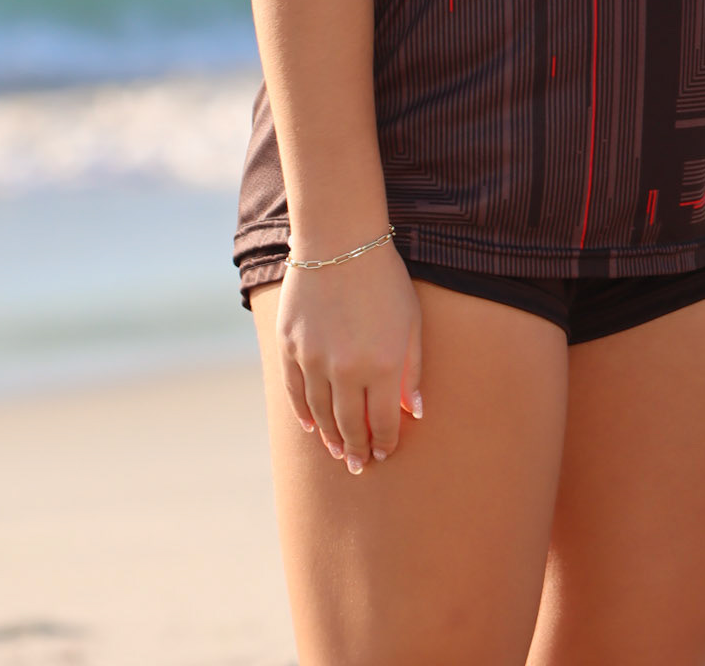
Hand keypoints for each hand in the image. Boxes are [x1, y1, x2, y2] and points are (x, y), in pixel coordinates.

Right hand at [276, 240, 423, 473]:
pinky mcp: (289, 345)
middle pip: (349, 425)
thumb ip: (412, 370)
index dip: (384, 442)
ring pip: (320, 413)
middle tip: (359, 464)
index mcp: (381, 366)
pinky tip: (310, 425)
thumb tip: (414, 411)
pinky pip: (294, 391)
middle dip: (356, 449)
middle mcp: (345, 369)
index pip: (382, 422)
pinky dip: (302, 412)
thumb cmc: (383, 279)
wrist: (339, 241)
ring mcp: (313, 358)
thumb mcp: (410, 322)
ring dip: (329, 436)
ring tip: (338, 451)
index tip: (384, 452)